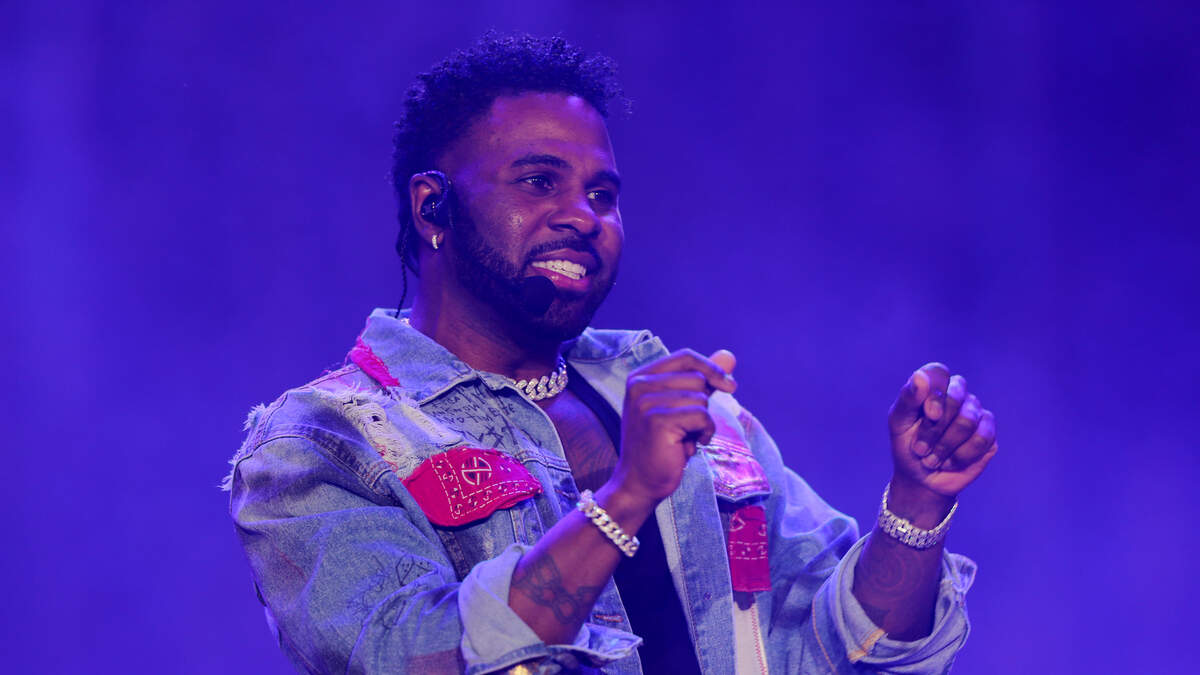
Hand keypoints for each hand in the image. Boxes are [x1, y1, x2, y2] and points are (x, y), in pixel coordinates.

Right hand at [608, 349, 736, 509]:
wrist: (639, 482)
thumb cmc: (663, 445)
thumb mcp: (682, 406)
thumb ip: (703, 380)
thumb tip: (729, 356)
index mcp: (640, 376)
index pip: (685, 357)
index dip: (711, 368)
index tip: (729, 386)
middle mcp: (639, 385)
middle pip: (696, 378)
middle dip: (704, 403)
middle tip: (689, 427)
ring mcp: (646, 402)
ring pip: (701, 398)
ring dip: (704, 422)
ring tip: (686, 438)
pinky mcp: (658, 421)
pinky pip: (702, 416)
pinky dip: (705, 432)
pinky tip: (690, 445)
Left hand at [887, 363, 997, 500]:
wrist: (921, 478)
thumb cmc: (907, 446)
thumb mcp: (899, 423)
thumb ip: (908, 399)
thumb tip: (920, 377)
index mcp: (934, 386)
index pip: (939, 372)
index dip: (934, 394)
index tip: (927, 415)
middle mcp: (958, 394)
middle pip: (955, 398)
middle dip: (934, 429)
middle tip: (919, 448)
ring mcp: (976, 413)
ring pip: (967, 421)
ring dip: (944, 446)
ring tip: (931, 459)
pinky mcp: (989, 433)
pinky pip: (981, 438)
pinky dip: (960, 455)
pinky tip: (949, 462)